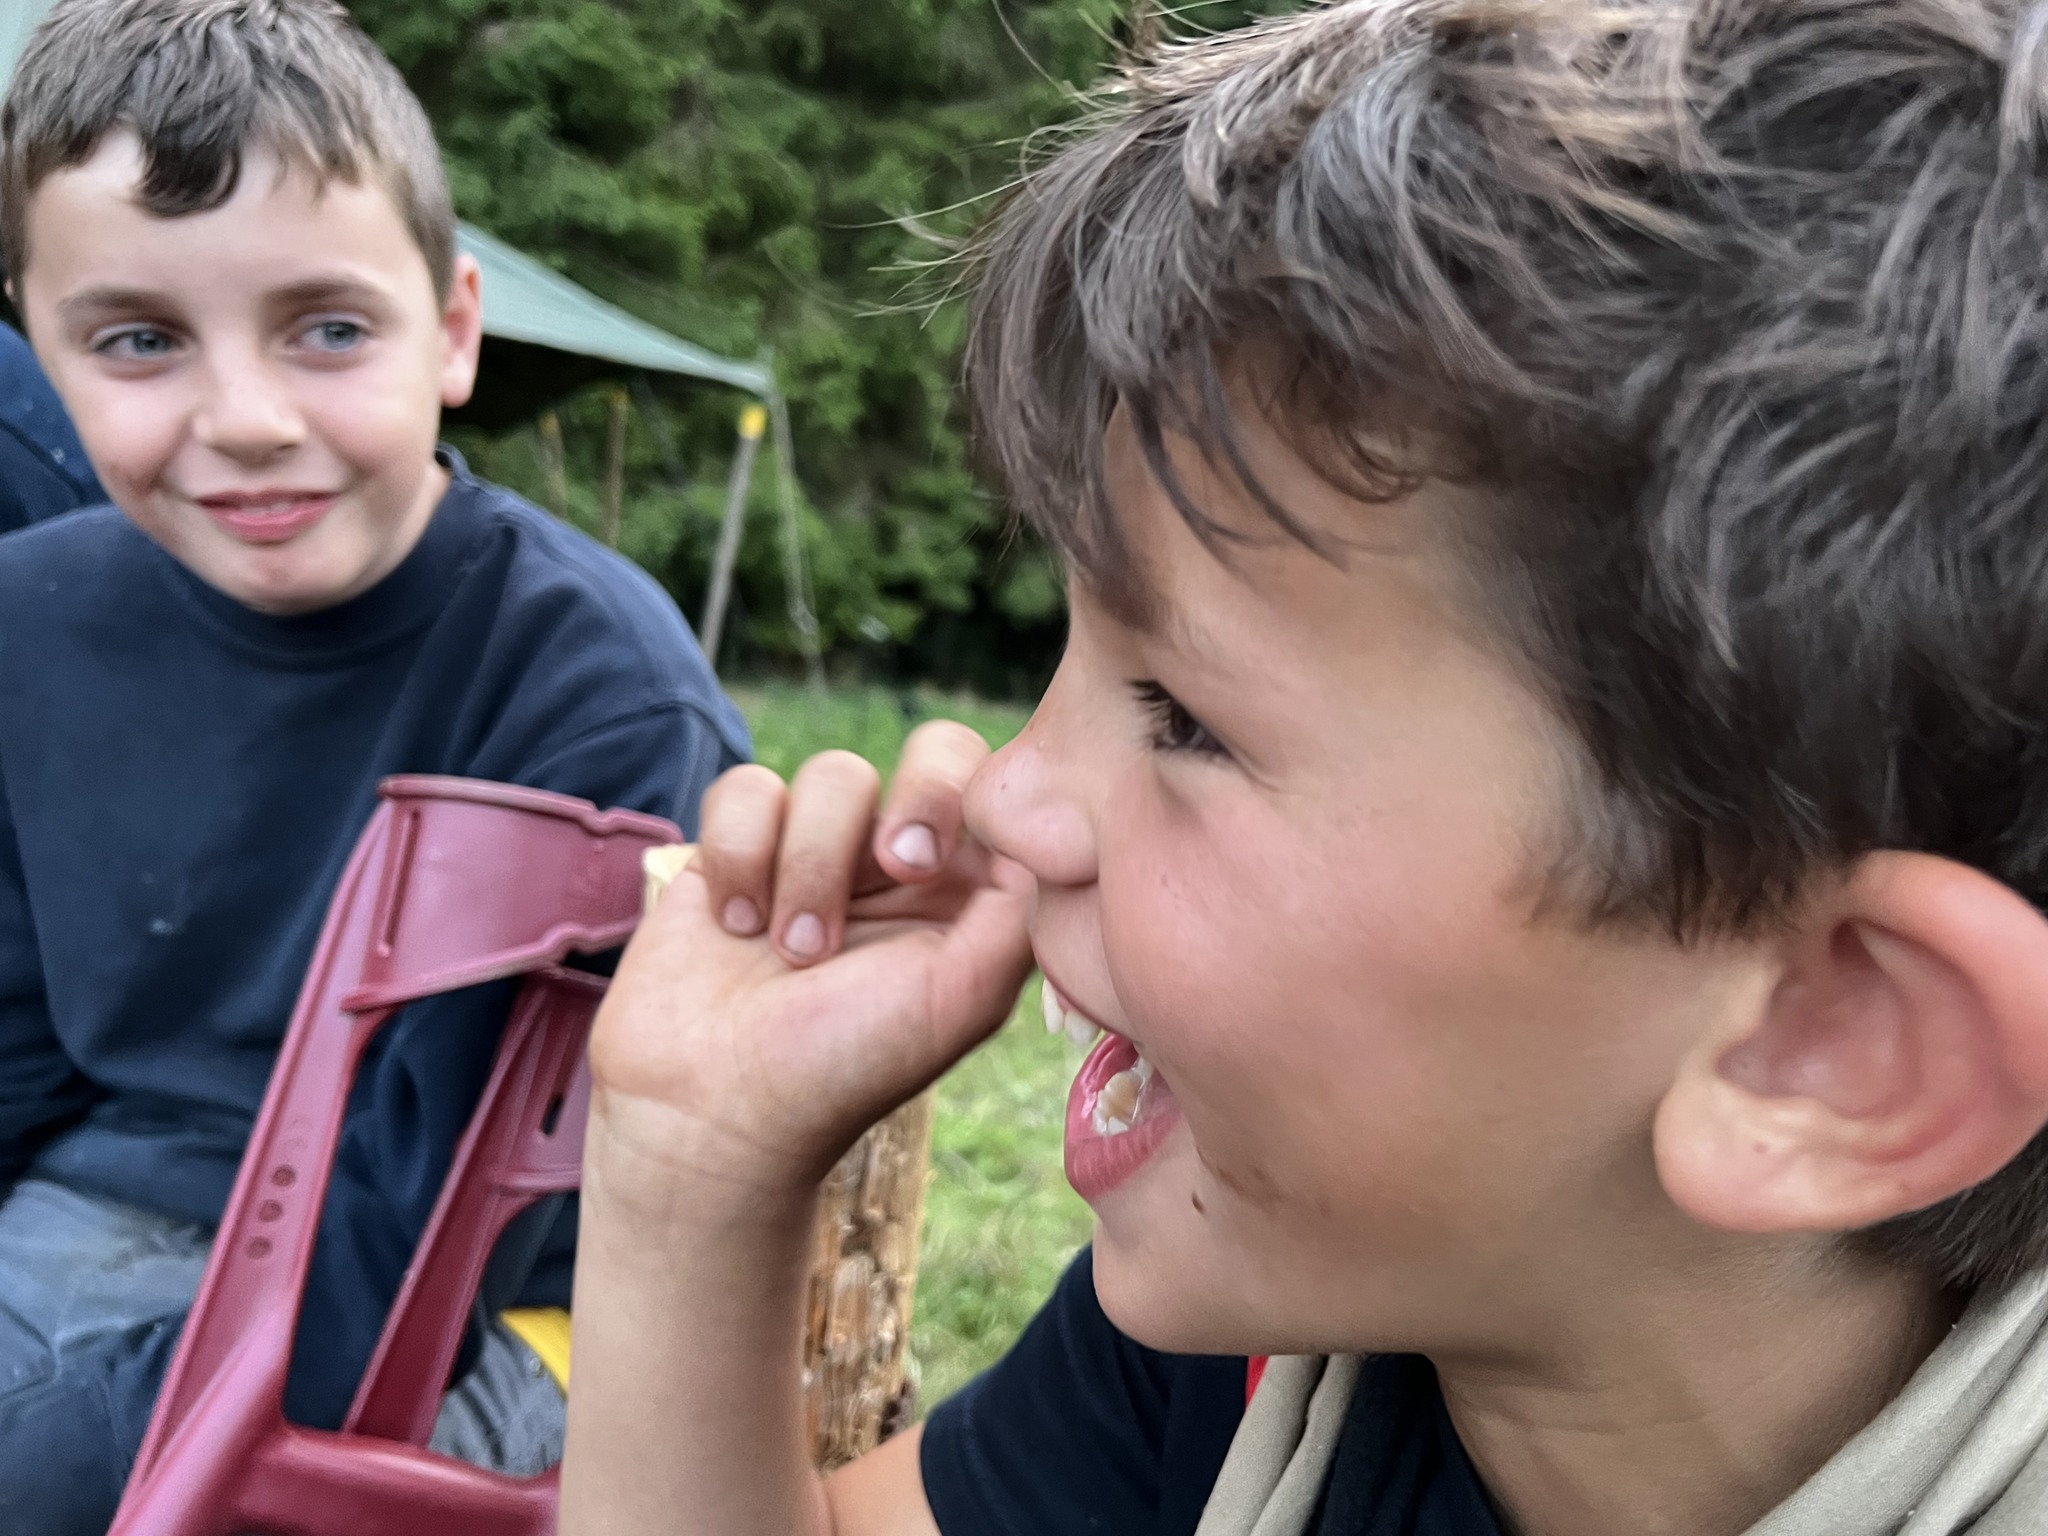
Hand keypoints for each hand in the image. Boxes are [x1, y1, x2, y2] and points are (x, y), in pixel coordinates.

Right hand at [586, 721, 1035, 1212]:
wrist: (713, 1111)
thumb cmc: (846, 1066)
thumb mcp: (962, 996)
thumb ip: (1021, 909)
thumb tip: (1038, 832)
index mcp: (971, 893)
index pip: (1000, 790)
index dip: (965, 802)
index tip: (922, 867)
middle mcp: (904, 862)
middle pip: (933, 750)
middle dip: (911, 800)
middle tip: (892, 865)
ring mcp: (822, 849)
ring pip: (834, 775)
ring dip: (810, 866)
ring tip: (793, 953)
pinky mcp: (738, 848)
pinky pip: (746, 788)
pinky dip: (740, 855)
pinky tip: (735, 926)